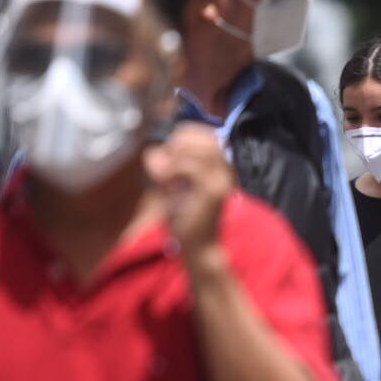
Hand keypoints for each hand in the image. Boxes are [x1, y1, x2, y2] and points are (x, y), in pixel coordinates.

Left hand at [145, 122, 233, 258]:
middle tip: (166, 162)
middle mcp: (227, 171)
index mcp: (222, 167)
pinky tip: (166, 183)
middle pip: (206, 136)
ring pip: (198, 148)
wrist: (198, 246)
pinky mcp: (213, 191)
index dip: (185, 135)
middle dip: (180, 143)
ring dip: (176, 157)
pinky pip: (190, 167)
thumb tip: (153, 153)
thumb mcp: (172, 186)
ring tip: (166, 175)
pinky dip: (173, 170)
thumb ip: (163, 166)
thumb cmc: (188, 218)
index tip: (170, 151)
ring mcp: (222, 180)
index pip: (208, 133)